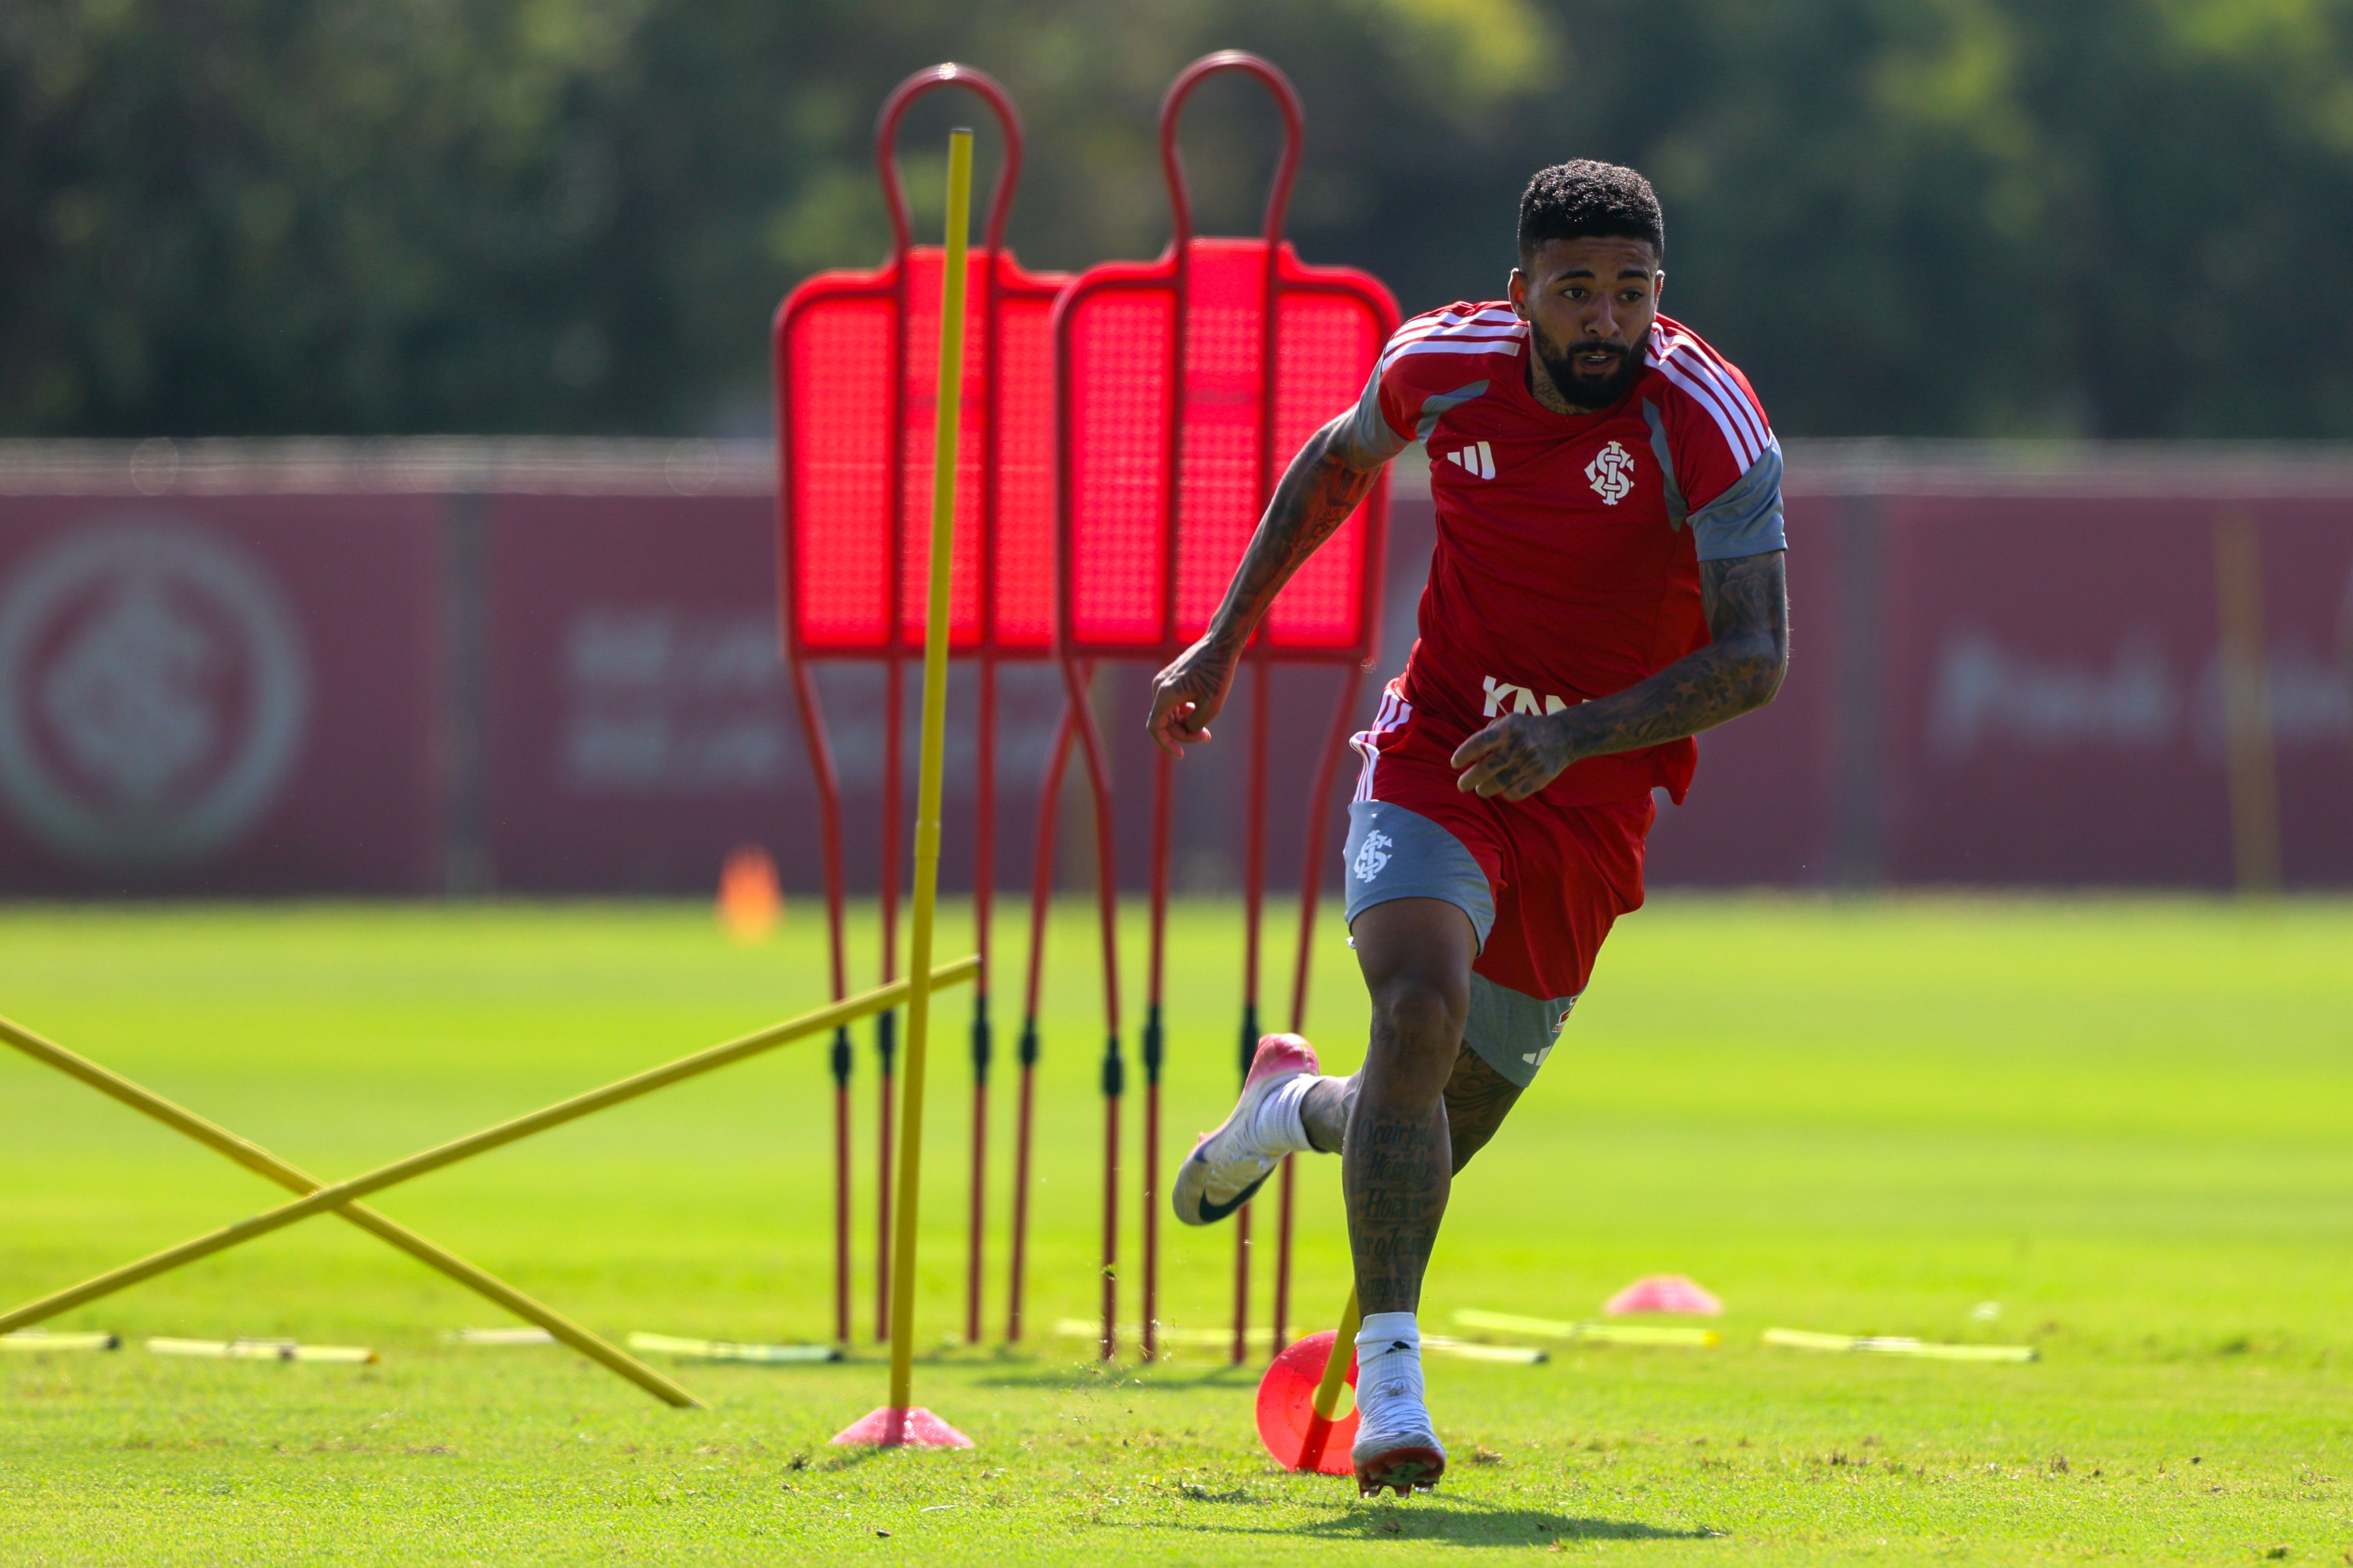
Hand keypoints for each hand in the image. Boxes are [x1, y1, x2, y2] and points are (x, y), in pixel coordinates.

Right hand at [1145, 636, 1237, 756]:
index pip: (1155, 728)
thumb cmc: (1218, 673)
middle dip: (1184, 733)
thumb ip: (1194, 726)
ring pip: (1169, 713)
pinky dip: (1185, 711)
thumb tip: (1186, 731)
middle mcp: (1159, 687)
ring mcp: (1164, 681)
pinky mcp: (1171, 678)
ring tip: (1206, 727)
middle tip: (1206, 736)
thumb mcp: (1211, 707)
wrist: (1220, 645)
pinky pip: (1173, 703)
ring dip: (1185, 723)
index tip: (1181, 754)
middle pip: (1165, 722)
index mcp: (1165, 694)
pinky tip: (1200, 709)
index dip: (1166, 744)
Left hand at [1451, 713, 1577, 799]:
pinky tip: (1502, 791)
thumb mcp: (1507, 721)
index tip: (1455, 764)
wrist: (1563, 736)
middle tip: (1462, 785)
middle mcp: (1519, 745)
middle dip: (1469, 779)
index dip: (1464, 754)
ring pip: (1499, 783)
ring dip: (1485, 789)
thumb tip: (1468, 756)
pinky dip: (1506, 794)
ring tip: (1480, 789)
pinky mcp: (1541, 777)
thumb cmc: (1526, 730)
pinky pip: (1516, 793)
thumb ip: (1487, 735)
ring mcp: (1531, 762)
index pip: (1479, 743)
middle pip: (1487, 768)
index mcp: (1508, 729)